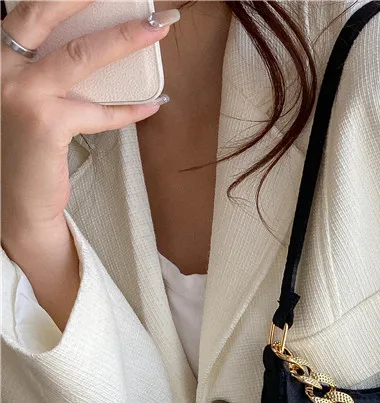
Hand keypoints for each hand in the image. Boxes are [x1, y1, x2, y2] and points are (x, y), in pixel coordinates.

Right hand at [1, 0, 176, 231]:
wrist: (14, 200)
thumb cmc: (27, 146)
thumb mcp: (30, 96)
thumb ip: (48, 69)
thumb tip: (100, 46)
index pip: (28, 9)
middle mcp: (0, 66)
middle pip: (47, 14)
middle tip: (138, 0)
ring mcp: (19, 93)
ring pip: (79, 55)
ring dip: (124, 39)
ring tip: (156, 30)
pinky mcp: (44, 123)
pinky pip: (98, 111)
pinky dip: (129, 109)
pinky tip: (153, 104)